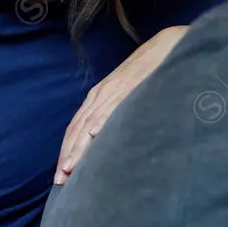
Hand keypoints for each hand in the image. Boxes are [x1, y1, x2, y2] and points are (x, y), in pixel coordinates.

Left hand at [55, 25, 187, 183]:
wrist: (167, 46)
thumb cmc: (149, 74)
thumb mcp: (128, 96)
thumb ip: (117, 115)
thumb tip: (110, 141)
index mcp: (98, 98)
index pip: (76, 128)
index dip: (67, 150)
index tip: (61, 174)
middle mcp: (99, 95)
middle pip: (77, 128)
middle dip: (67, 155)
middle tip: (60, 180)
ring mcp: (112, 90)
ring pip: (90, 123)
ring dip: (79, 146)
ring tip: (71, 168)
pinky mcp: (129, 86)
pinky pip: (113, 106)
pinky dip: (103, 121)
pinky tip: (96, 135)